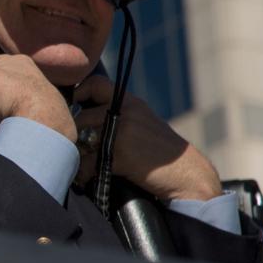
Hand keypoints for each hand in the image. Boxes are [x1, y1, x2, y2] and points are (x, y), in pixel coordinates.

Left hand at [73, 75, 221, 201]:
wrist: (190, 176)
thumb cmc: (162, 156)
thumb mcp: (143, 125)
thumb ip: (118, 117)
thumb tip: (80, 119)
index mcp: (131, 103)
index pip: (95, 84)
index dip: (78, 94)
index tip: (72, 109)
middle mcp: (126, 112)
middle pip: (80, 116)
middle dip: (74, 135)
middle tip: (76, 150)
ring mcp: (123, 131)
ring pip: (80, 137)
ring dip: (76, 154)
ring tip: (79, 165)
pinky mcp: (121, 154)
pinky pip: (87, 162)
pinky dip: (83, 173)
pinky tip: (87, 179)